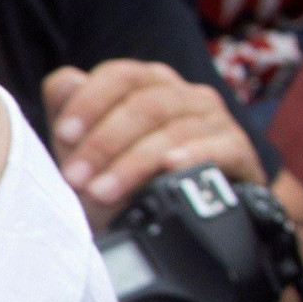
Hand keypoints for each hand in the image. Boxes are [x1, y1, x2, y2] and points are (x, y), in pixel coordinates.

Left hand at [41, 56, 261, 228]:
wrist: (166, 225)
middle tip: (76, 179)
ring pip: (173, 130)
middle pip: (144, 105)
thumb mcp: (83, 148)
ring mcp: (214, 120)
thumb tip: (66, 82)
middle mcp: (183, 94)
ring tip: (101, 193)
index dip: (89, 102)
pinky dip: (192, 156)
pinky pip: (218, 148)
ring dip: (132, 163)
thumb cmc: (120, 178)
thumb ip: (67, 109)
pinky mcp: (238, 150)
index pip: (119, 75)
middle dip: (103, 143)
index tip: (63, 135)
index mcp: (146, 82)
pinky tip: (170, 169)